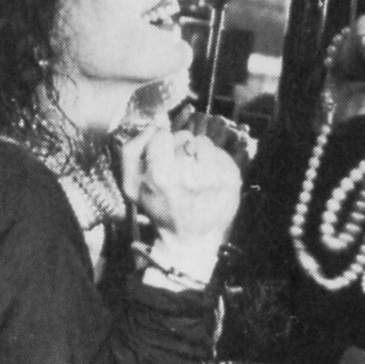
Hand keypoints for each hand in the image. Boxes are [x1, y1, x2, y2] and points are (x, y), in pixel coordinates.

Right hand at [120, 124, 241, 281]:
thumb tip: (153, 122)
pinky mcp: (232, 177)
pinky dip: (213, 161)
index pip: (162, 135)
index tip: (163, 154)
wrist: (191, 241)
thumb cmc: (160, 211)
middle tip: (179, 170)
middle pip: (184, 136)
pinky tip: (208, 178)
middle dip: (180, 148)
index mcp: (162, 177)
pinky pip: (220, 152)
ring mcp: (214, 176)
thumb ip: (133, 150)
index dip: (161, 142)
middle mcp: (190, 175)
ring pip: (203, 141)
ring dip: (197, 152)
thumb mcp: (132, 186)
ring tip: (194, 173)